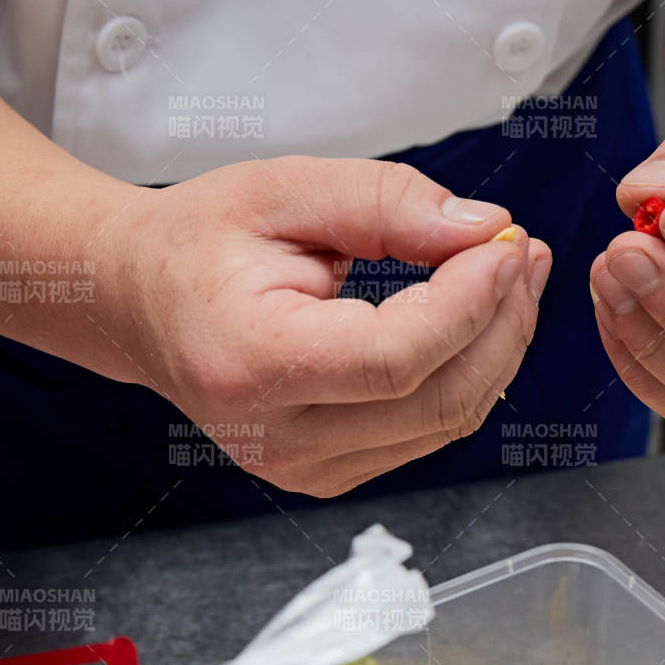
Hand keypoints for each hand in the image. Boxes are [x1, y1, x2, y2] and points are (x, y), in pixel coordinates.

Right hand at [97, 156, 549, 495]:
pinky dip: (469, 374)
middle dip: (501, 325)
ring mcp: (305, 468)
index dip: (467, 306)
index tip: (503, 248)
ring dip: (498, 348)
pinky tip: (480, 318)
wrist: (139, 301)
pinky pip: (429, 432)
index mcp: (249, 365)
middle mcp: (277, 437)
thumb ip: (385, 203)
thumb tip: (482, 232)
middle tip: (524, 255)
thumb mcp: (283, 190)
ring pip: (446, 423)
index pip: (393, 360)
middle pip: (435, 402)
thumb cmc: (199, 243)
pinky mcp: (330, 473)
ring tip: (513, 276)